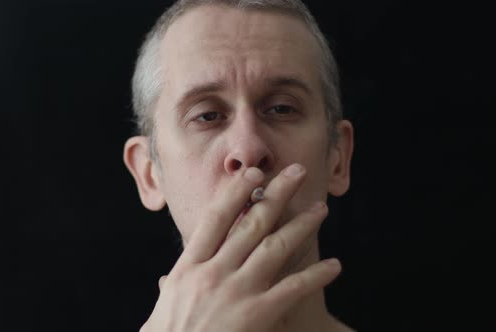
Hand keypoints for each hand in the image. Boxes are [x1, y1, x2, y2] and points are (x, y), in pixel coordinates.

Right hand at [140, 164, 340, 331]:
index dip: (236, 192)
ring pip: (275, 247)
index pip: (215, 219)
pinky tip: (334, 266)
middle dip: (277, 194)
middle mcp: (213, 273)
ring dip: (301, 225)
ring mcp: (237, 293)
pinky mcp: (258, 316)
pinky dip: (316, 275)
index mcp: (188, 268)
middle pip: (250, 224)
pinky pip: (293, 289)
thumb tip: (164, 280)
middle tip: (297, 172)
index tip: (253, 173)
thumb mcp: (161, 312)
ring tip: (320, 209)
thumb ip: (168, 292)